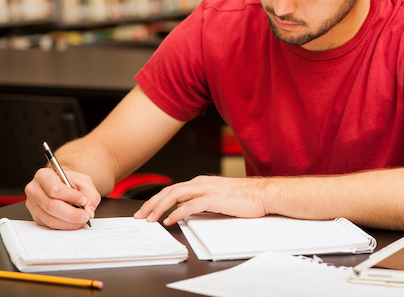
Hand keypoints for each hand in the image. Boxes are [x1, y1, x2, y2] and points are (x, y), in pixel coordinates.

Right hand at [24, 167, 100, 229]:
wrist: (63, 185)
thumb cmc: (71, 181)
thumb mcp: (83, 181)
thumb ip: (89, 194)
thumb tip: (89, 210)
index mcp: (43, 176)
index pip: (54, 189)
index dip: (70, 197)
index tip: (84, 200)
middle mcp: (34, 190)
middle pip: (51, 206)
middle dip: (72, 214)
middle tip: (86, 215)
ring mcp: (32, 205)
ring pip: (50, 219)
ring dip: (69, 222)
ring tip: (82, 219)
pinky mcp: (36, 216)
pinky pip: (50, 225)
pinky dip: (65, 226)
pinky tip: (74, 222)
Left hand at [134, 175, 268, 224]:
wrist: (263, 193)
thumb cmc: (246, 197)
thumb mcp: (219, 197)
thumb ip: (203, 201)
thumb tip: (188, 211)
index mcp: (202, 182)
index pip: (173, 189)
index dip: (157, 199)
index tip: (147, 209)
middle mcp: (201, 183)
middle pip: (169, 190)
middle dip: (151, 203)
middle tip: (140, 215)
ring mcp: (207, 189)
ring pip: (175, 195)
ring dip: (159, 207)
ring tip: (149, 218)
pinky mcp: (213, 198)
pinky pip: (189, 205)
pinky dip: (177, 212)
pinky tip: (169, 220)